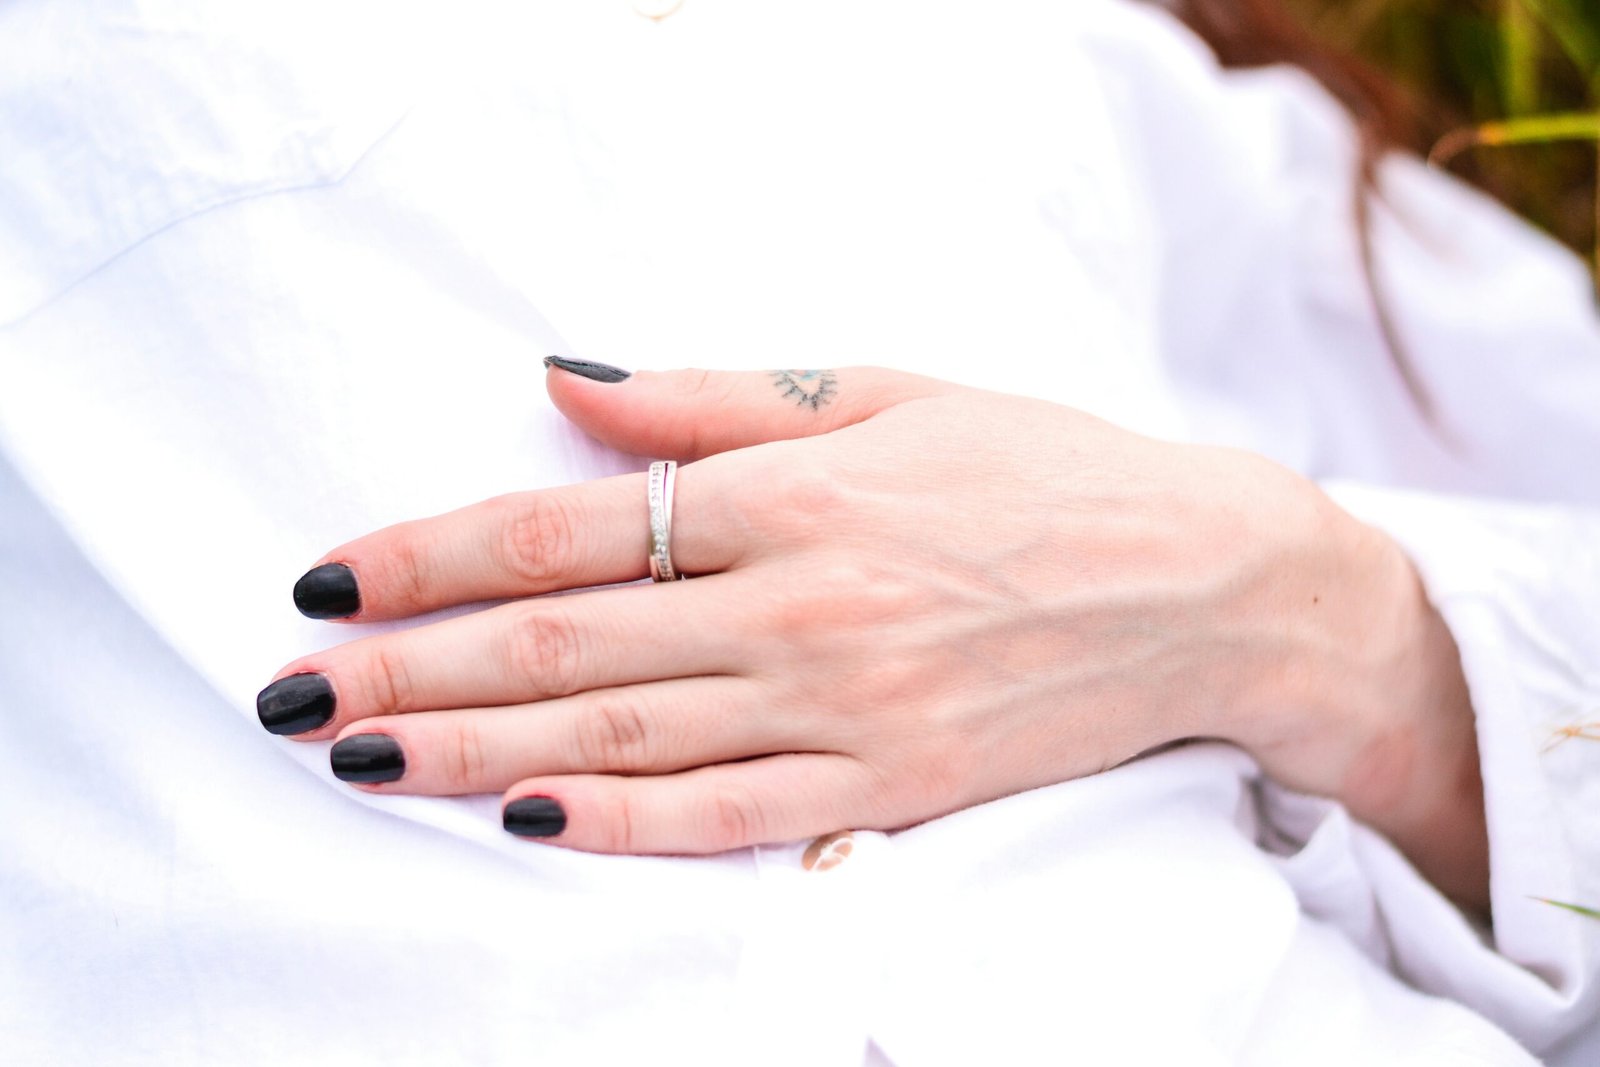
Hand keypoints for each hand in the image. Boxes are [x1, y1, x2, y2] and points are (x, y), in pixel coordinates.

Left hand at [258, 363, 1486, 906]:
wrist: (1206, 583)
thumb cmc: (1043, 469)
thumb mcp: (886, 392)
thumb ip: (714, 399)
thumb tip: (564, 385)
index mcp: (790, 490)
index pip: (563, 529)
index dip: (429, 553)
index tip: (331, 580)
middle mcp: (800, 600)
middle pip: (562, 643)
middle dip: (413, 666)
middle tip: (295, 694)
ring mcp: (844, 703)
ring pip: (619, 736)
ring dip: (474, 751)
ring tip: (361, 760)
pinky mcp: (891, 781)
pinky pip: (725, 813)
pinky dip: (618, 822)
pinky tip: (522, 820)